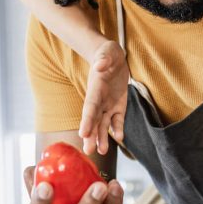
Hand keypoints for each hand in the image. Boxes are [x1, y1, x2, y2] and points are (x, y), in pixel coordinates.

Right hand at [79, 41, 128, 155]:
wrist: (111, 57)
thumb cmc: (107, 53)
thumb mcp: (107, 52)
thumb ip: (103, 59)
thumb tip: (99, 66)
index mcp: (95, 89)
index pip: (90, 107)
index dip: (87, 120)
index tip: (83, 133)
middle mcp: (99, 100)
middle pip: (94, 120)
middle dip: (91, 135)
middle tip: (88, 151)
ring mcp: (107, 104)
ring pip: (103, 124)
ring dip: (102, 138)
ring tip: (102, 151)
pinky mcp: (118, 106)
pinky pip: (117, 120)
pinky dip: (118, 129)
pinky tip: (119, 138)